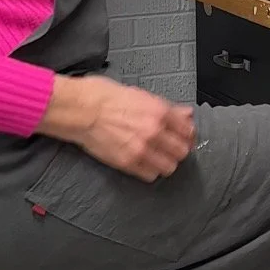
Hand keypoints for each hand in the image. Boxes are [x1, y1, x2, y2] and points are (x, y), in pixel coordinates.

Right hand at [38, 75, 196, 181]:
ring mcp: (142, 149)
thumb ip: (167, 107)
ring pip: (169, 167)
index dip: (188, 135)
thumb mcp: (141, 94)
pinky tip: (145, 163)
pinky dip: (150, 171)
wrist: (80, 109)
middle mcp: (154, 131)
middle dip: (179, 150)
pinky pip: (150, 175)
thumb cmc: (104, 96)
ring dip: (166, 162)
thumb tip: (185, 114)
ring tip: (158, 156)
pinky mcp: (128, 162)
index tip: (185, 137)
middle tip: (172, 147)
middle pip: (182, 151)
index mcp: (159, 111)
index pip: (188, 131)